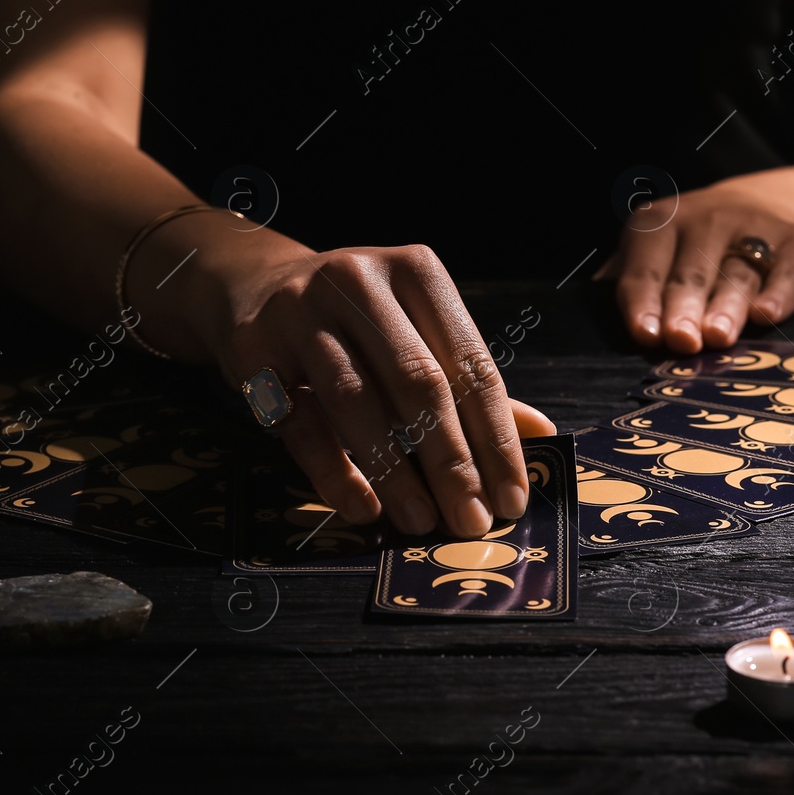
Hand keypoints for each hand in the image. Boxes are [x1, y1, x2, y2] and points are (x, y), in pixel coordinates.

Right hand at [214, 242, 549, 537]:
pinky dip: (333, 472)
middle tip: (470, 521)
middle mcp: (359, 280)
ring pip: (356, 402)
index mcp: (415, 271)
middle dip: (451, 461)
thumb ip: (469, 379)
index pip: (470, 363)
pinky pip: (299, 422)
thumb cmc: (357, 318)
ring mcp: (300, 310)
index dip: (496, 436)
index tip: (511, 496)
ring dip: (395, 473)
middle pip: (417, 382)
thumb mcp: (415, 328)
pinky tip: (363, 509)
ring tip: (421, 522)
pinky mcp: (252, 348)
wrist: (254, 286)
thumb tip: (540, 435)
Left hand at [598, 182, 793, 351]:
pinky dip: (778, 291)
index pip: (644, 266)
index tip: (644, 333)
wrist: (784, 203)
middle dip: (683, 307)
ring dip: (726, 306)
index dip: (643, 300)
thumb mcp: (662, 246)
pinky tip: (767, 314)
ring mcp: (755, 227)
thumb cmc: (703, 242)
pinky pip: (787, 269)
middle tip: (680, 341)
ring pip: (736, 274)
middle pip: (691, 273)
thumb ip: (632, 276)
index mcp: (661, 223)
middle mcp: (706, 218)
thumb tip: (590, 311)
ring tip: (717, 337)